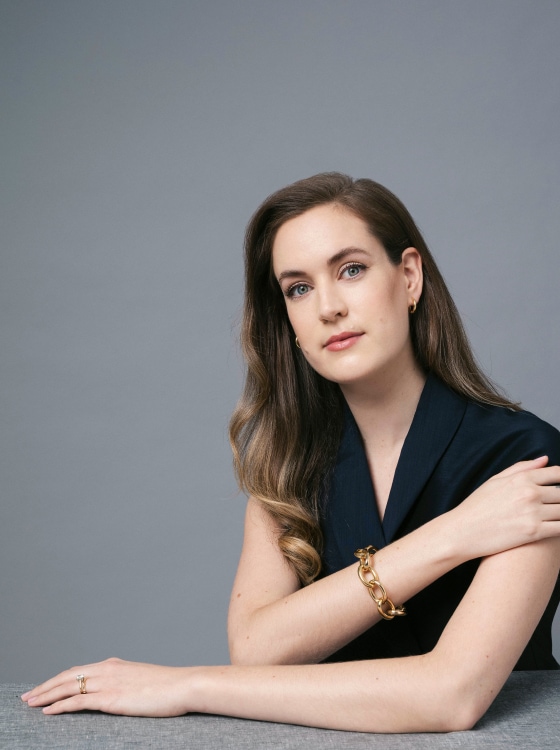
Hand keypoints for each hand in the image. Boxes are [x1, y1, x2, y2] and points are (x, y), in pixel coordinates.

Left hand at [21, 657, 194, 715]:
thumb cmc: (167, 687)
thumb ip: (125, 683)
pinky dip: (60, 705)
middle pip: (67, 676)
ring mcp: (108, 682)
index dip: (58, 679)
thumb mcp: (142, 680)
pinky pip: (78, 701)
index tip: (45, 687)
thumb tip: (117, 693)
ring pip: (68, 687)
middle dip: (45, 686)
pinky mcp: (111, 698)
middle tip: (28, 696)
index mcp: (114, 664)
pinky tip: (48, 711)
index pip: (78, 670)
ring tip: (31, 703)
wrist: (183, 685)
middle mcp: (107, 669)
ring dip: (46, 695)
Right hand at [452, 457, 559, 559]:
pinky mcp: (534, 533)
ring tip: (554, 516)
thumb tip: (544, 459)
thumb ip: (522, 468)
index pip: (557, 473)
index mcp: (521, 479)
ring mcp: (533, 513)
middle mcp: (530, 493)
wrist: (463, 531)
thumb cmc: (476, 506)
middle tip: (554, 505)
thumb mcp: (495, 480)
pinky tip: (555, 528)